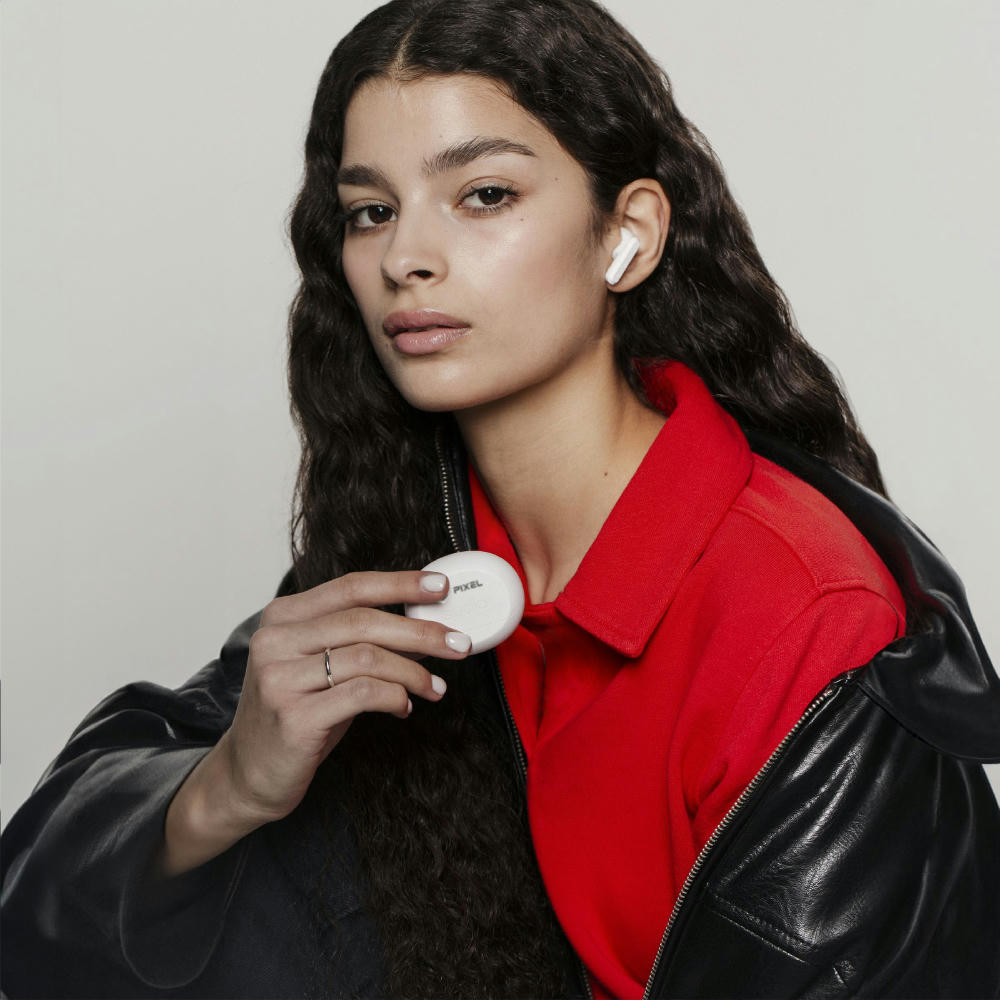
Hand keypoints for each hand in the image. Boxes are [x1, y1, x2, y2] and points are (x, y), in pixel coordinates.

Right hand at [219, 569, 469, 826]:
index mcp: (282, 617)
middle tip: (458, 643)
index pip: (351, 587)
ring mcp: (280, 678)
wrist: (249, 774)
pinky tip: (405, 707)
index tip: (439, 587)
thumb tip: (425, 626)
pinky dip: (395, 696)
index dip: (400, 584)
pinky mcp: (293, 717)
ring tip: (435, 687)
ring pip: (367, 657)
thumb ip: (361, 641)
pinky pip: (362, 694)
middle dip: (421, 631)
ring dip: (414, 672)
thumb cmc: (297, 714)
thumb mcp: (323, 667)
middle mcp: (275, 641)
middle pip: (364, 621)